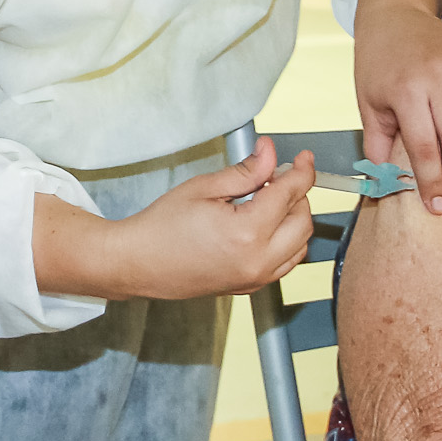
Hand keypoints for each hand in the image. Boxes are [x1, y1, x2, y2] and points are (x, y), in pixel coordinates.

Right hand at [102, 138, 318, 301]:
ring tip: (269, 201)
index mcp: (247, 233)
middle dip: (298, 195)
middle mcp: (257, 261)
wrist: (137, 263)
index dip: (302, 171)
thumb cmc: (161, 227)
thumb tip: (270, 154)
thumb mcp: (203, 188)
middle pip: (303, 221)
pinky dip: (286, 243)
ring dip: (294, 220)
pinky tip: (264, 227)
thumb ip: (246, 171)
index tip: (303, 158)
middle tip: (277, 177)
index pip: (290, 194)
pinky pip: (285, 264)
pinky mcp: (249, 286)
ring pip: (299, 245)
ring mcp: (255, 278)